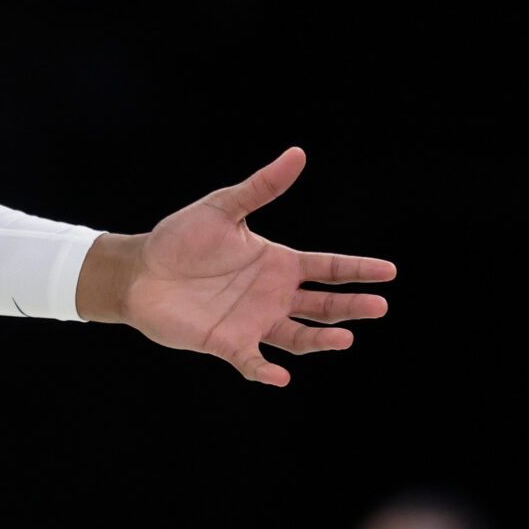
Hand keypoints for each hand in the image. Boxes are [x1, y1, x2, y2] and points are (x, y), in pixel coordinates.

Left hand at [84, 147, 392, 386]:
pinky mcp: (227, 343)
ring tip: (345, 339)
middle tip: (379, 307)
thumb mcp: (223, 208)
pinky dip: (267, 370)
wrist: (140, 271)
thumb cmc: (180, 238)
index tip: (389, 272)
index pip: (328, 267)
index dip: (357, 270)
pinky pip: (253, 362)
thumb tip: (297, 153)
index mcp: (277, 263)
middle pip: (323, 305)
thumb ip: (261, 187)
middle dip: (352, 307)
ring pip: (299, 336)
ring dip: (322, 340)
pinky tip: (280, 375)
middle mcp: (272, 295)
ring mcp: (253, 322)